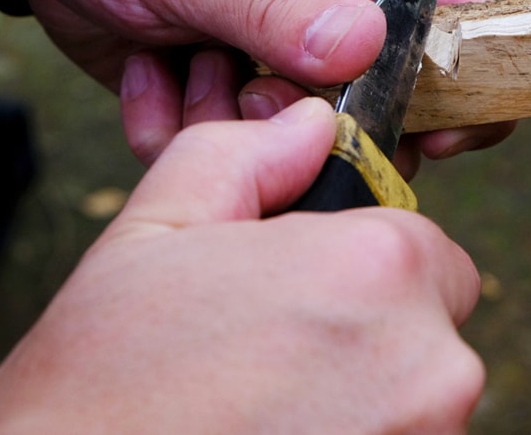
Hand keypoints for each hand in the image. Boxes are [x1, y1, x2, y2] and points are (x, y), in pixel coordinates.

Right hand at [0, 98, 484, 433]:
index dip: (359, 268)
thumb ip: (247, 156)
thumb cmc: (99, 388)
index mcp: (377, 268)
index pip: (426, 252)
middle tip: (270, 357)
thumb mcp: (157, 230)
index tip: (301, 297)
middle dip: (363, 334)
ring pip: (416, 399)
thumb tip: (307, 125)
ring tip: (264, 411)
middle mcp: (431, 363)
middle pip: (428, 328)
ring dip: (361, 398)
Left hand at [12, 0, 513, 163]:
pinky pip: (216, 150)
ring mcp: (267, 58)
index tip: (432, 141)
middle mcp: (321, 13)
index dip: (465, 87)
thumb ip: (276, 3)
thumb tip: (369, 50)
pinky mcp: (214, 93)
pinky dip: (172, 126)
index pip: (451, 20)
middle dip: (309, 125)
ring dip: (224, 125)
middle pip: (376, 109)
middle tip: (245, 90)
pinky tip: (142, 66)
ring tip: (176, 58)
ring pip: (288, 143)